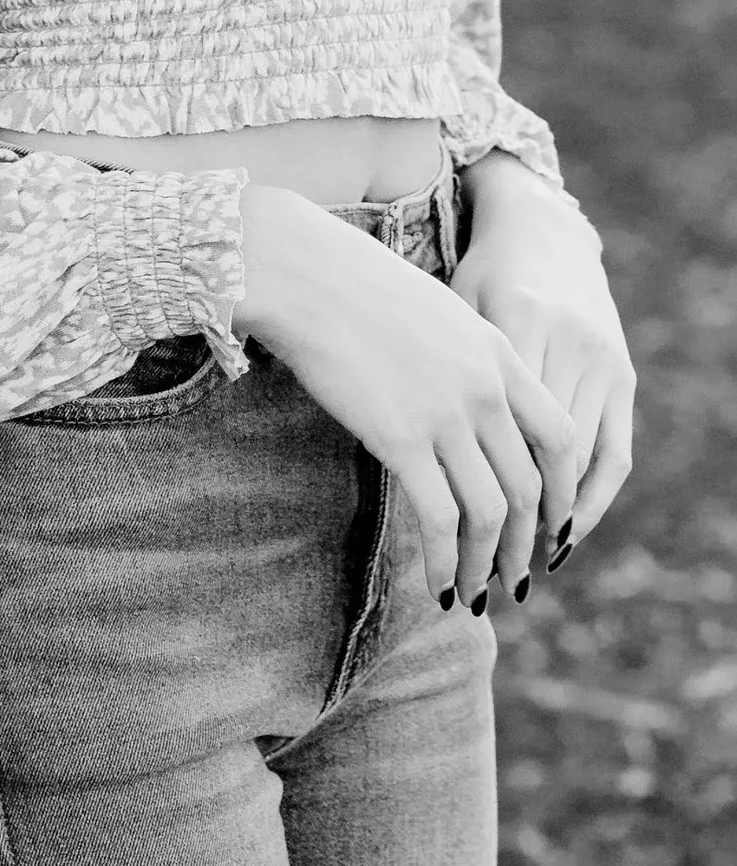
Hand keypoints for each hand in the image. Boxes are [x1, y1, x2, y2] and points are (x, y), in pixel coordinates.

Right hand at [232, 185, 579, 607]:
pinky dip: (446, 561)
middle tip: (516, 579)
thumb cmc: (353, 283)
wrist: (303, 270)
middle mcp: (486, 389)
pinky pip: (441, 518)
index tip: (550, 525)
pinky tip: (438, 585)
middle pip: (531, 485)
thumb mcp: (435, 312)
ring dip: (488, 563)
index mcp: (499, 353)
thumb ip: (465, 360)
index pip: (560, 438)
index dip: (562, 491)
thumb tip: (467, 408)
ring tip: (476, 594)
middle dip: (527, 543)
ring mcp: (446, 415)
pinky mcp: (400, 439)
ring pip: (492, 512)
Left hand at [450, 156, 635, 559]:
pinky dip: (589, 498)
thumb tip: (394, 450)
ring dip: (545, 523)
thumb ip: (425, 375)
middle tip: (480, 580)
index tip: (444, 552)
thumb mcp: (437, 315)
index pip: (486, 436)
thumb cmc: (465, 279)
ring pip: (572, 466)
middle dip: (506, 530)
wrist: (532, 228)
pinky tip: (562, 534)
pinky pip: (611, 452)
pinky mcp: (619, 372)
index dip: (464, 503)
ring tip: (515, 567)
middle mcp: (554, 345)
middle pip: (530, 464)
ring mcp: (595, 359)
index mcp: (502, 327)